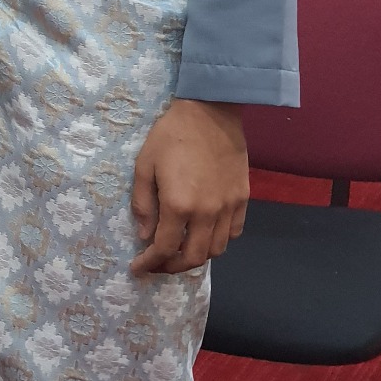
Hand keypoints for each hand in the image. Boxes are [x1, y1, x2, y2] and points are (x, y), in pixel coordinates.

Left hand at [130, 99, 248, 276]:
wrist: (210, 111)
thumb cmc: (171, 135)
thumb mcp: (144, 166)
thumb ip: (143, 204)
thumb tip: (145, 235)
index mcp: (178, 206)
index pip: (164, 249)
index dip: (149, 263)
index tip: (138, 268)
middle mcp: (206, 213)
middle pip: (193, 258)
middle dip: (172, 267)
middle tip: (158, 263)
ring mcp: (228, 207)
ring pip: (216, 249)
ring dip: (196, 256)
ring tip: (181, 249)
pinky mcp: (242, 198)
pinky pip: (234, 232)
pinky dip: (219, 240)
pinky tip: (205, 233)